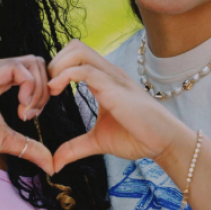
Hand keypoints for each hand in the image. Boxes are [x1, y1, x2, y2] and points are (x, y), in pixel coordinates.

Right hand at [0, 55, 55, 179]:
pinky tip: (22, 108)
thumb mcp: (5, 140)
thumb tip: (52, 164)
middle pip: (35, 62)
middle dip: (44, 89)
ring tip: (26, 114)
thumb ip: (29, 146)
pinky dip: (29, 87)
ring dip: (38, 90)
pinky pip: (17, 69)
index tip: (33, 114)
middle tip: (31, 115)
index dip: (42, 89)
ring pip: (29, 63)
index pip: (31, 67)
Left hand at [46, 40, 192, 172]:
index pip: (75, 56)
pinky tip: (57, 92)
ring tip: (52, 90)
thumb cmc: (136, 137)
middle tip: (47, 90)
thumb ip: (75, 148)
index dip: (56, 69)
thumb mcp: (97, 142)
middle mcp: (108, 73)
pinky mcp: (115, 88)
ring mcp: (112, 78)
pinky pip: (85, 70)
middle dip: (54, 63)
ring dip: (58, 66)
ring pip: (78, 51)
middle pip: (74, 46)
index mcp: (104, 79)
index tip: (47, 94)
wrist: (163, 142)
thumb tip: (54, 163)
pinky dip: (65, 76)